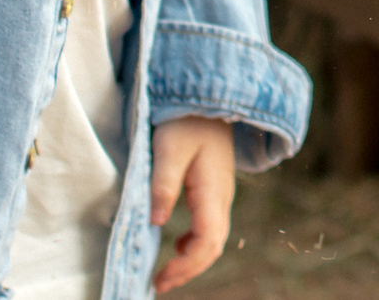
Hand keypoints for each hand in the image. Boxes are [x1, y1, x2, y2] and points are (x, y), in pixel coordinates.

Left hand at [150, 115, 236, 292]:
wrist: (211, 98)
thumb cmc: (186, 121)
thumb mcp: (168, 149)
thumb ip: (163, 184)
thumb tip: (156, 222)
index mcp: (212, 191)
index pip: (207, 241)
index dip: (186, 266)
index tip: (160, 278)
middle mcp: (222, 197)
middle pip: (213, 246)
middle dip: (188, 270)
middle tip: (159, 284)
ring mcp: (221, 194)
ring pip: (214, 238)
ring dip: (192, 260)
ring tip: (167, 272)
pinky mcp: (215, 190)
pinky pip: (210, 226)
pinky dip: (195, 243)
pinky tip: (178, 244)